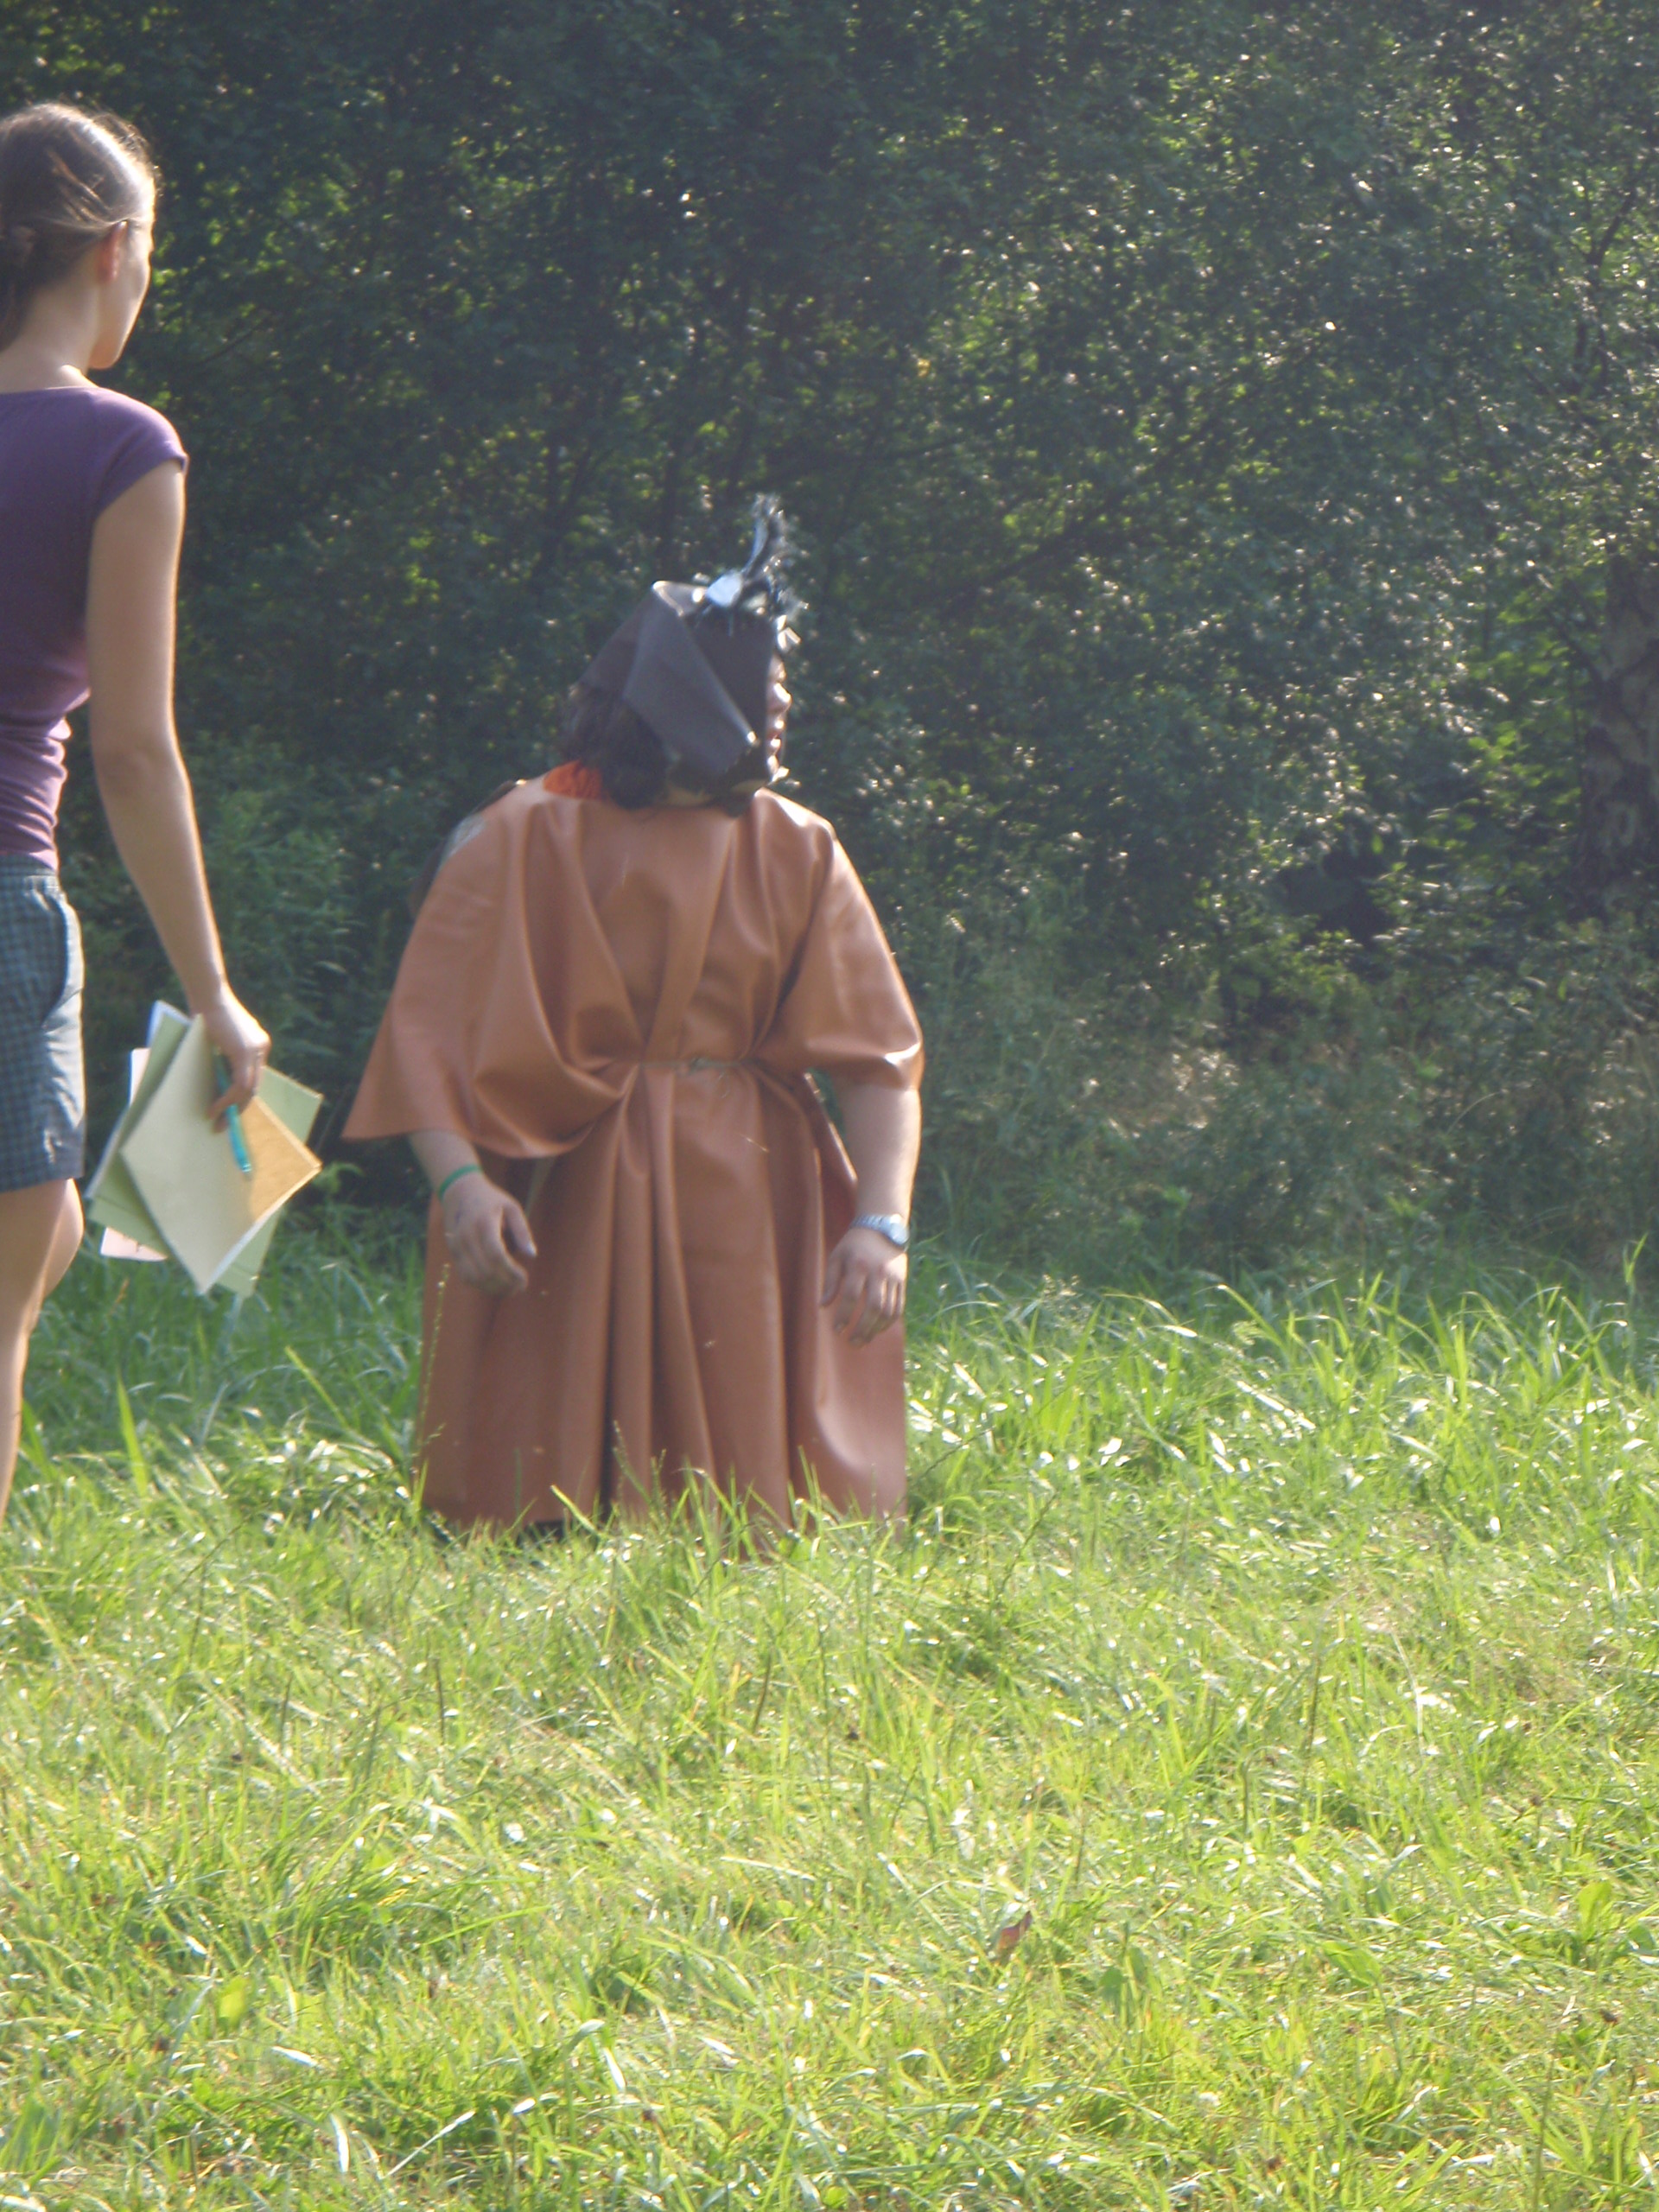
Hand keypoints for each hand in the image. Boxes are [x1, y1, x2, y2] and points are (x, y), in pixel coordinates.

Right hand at [198, 988, 268, 1113]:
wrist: (207, 994)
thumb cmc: (206, 1013)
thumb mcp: (220, 1040)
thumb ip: (224, 1057)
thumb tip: (218, 1079)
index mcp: (258, 1045)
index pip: (252, 1078)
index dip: (241, 1097)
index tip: (228, 1112)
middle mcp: (261, 1047)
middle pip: (253, 1087)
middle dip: (238, 1109)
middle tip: (224, 1125)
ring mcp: (255, 1050)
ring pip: (247, 1089)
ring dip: (231, 1109)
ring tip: (217, 1122)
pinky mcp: (244, 1053)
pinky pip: (239, 1084)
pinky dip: (226, 1100)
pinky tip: (214, 1110)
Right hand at [442, 1173, 537, 1295]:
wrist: (460, 1191)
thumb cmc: (490, 1199)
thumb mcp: (511, 1207)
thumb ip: (522, 1231)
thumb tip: (532, 1255)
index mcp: (484, 1223)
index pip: (496, 1255)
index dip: (511, 1272)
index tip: (525, 1279)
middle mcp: (467, 1236)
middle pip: (485, 1270)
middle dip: (505, 1283)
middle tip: (521, 1287)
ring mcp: (457, 1245)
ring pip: (474, 1278)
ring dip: (493, 1288)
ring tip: (510, 1289)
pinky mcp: (453, 1252)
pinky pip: (465, 1276)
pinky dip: (481, 1286)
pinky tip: (496, 1285)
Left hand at [821, 1224, 907, 1345]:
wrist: (882, 1228)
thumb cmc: (854, 1245)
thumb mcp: (837, 1257)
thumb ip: (830, 1281)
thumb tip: (823, 1305)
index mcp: (859, 1264)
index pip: (851, 1295)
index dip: (844, 1315)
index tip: (837, 1329)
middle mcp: (878, 1272)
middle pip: (874, 1306)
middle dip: (863, 1328)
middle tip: (852, 1343)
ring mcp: (893, 1278)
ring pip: (888, 1310)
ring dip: (876, 1329)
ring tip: (864, 1341)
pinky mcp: (902, 1282)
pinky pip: (898, 1307)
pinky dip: (888, 1322)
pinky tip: (877, 1330)